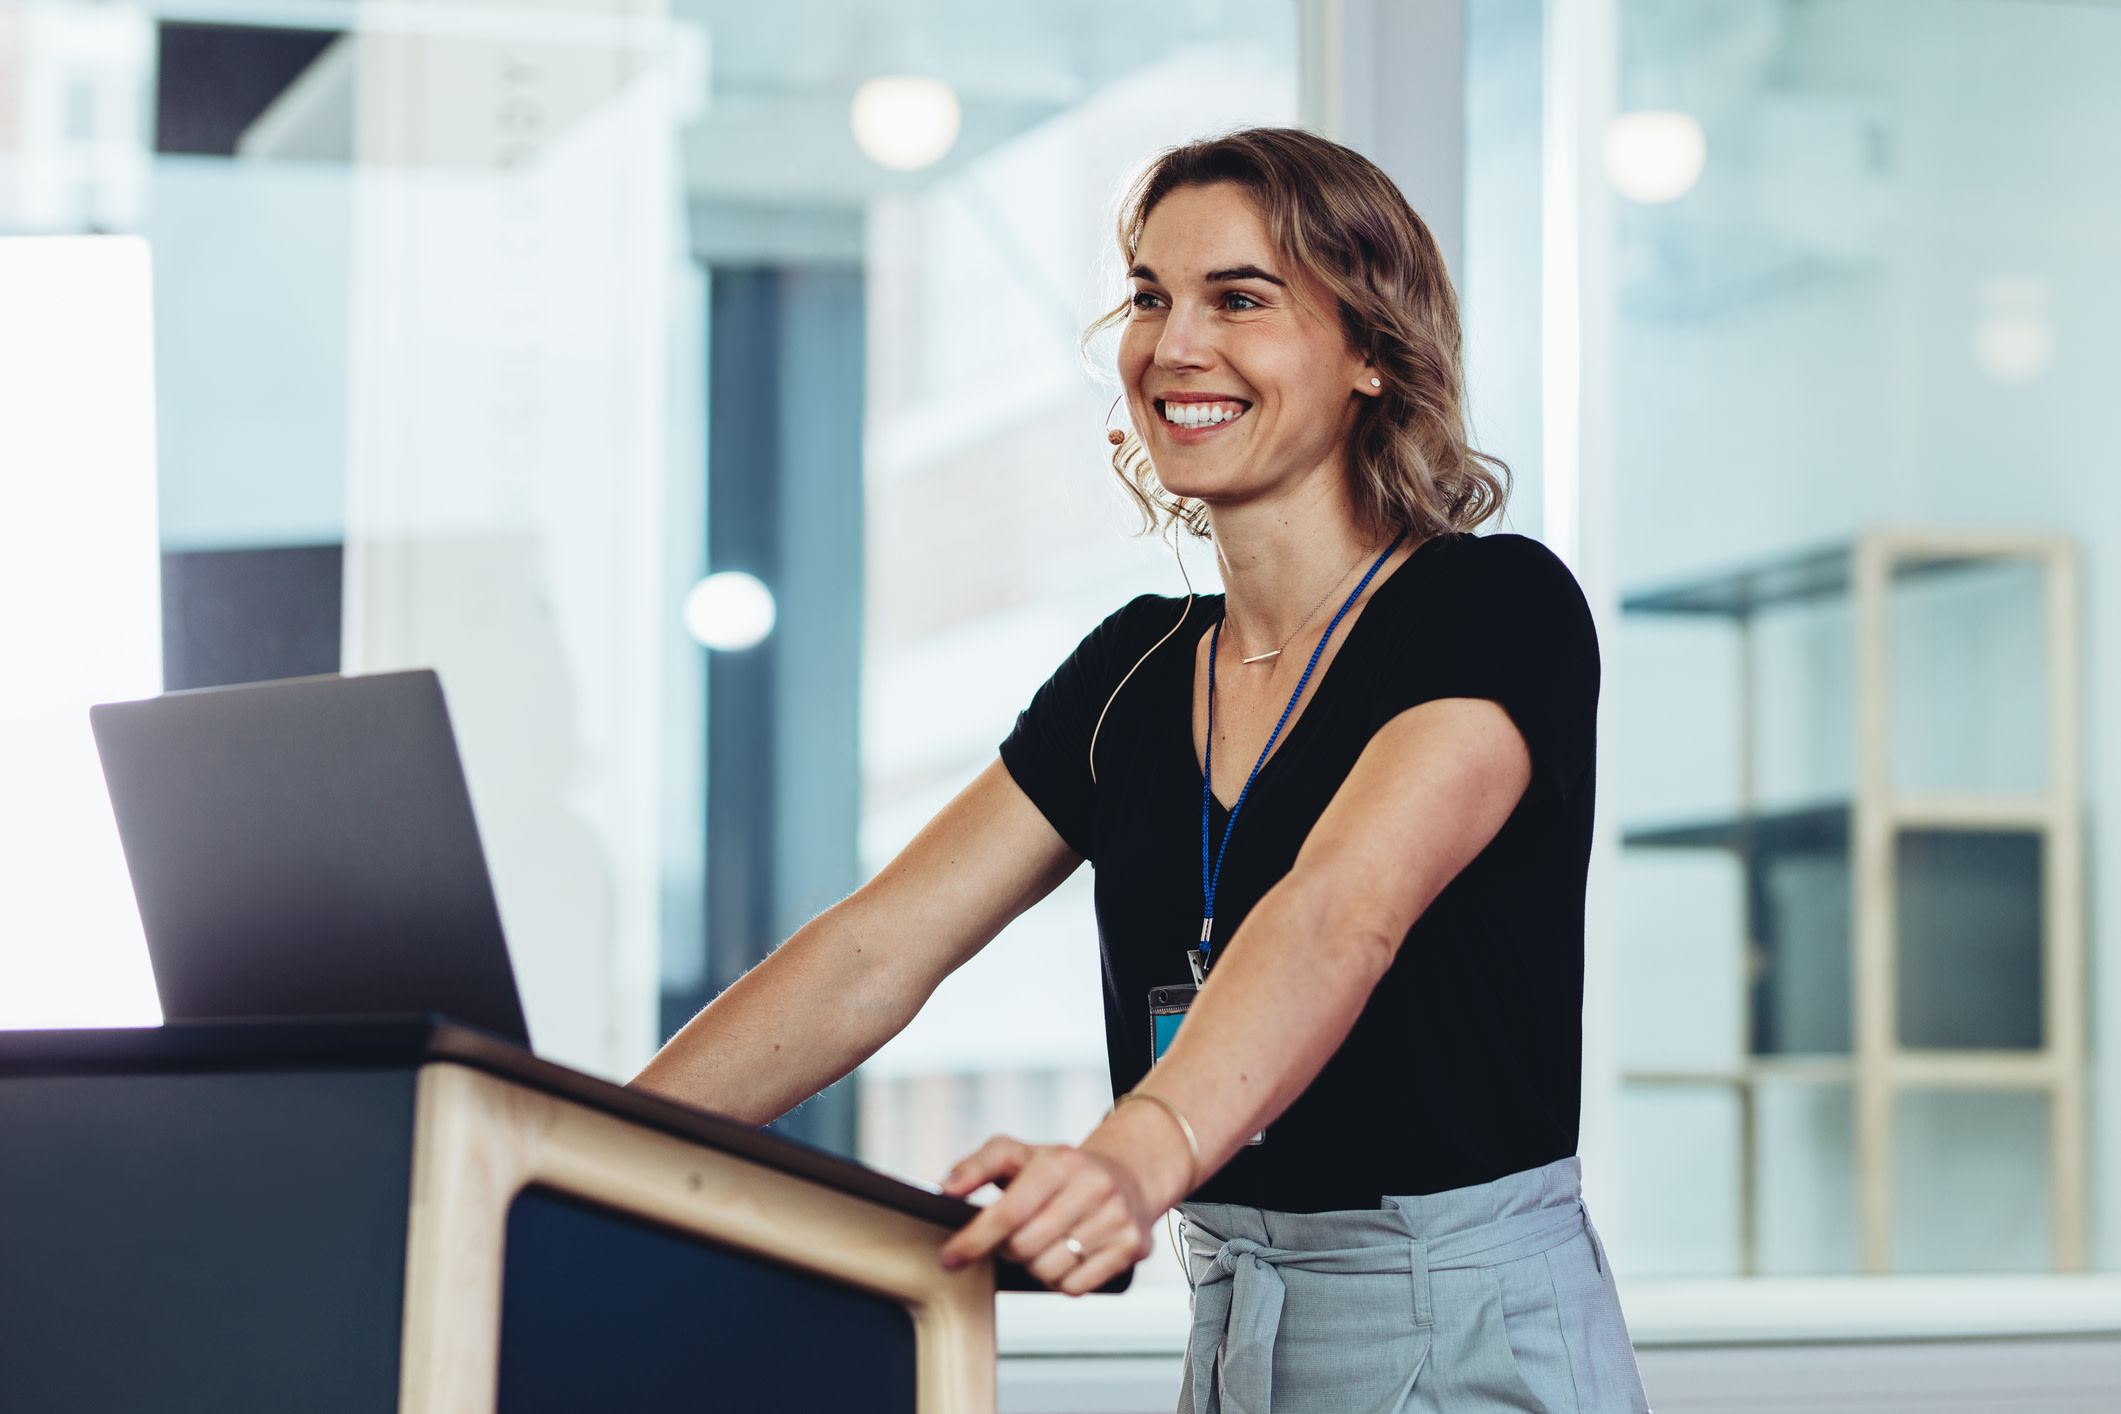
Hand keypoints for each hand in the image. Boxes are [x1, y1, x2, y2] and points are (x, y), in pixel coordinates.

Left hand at [936, 1136, 1156, 1294]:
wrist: (1127, 1176)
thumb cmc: (1061, 1170)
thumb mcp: (1018, 1154)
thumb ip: (977, 1166)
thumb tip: (944, 1188)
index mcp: (1060, 1161)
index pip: (1009, 1211)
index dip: (974, 1239)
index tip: (950, 1258)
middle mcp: (1094, 1186)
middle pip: (1024, 1248)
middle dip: (1008, 1250)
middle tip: (1014, 1238)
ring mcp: (1117, 1217)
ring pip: (1048, 1271)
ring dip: (1035, 1267)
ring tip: (1044, 1244)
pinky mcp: (1132, 1246)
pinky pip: (1076, 1287)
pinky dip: (1062, 1280)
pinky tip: (1068, 1256)